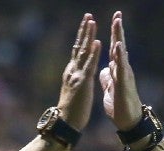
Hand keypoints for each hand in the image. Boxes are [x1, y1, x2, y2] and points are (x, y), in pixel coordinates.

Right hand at [57, 13, 100, 130]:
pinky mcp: (83, 82)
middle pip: (79, 46)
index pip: (78, 51)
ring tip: (92, 21)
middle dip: (84, 30)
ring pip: (83, 52)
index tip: (87, 25)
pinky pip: (89, 65)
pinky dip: (93, 53)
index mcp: (72, 72)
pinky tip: (98, 42)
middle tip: (88, 15)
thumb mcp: (75, 90)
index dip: (82, 37)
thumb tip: (79, 74)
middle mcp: (72, 70)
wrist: (66, 123)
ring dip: (88, 36)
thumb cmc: (72, 110)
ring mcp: (77, 75)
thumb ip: (77, 79)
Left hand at [100, 11, 143, 129]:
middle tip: (118, 13)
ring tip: (118, 22)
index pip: (114, 49)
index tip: (114, 20)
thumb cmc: (121, 107)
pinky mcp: (124, 83)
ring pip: (121, 52)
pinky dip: (119, 55)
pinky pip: (121, 67)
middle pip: (119, 46)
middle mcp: (123, 70)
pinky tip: (117, 45)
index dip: (114, 35)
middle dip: (118, 30)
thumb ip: (108, 78)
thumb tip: (105, 70)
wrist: (129, 122)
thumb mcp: (110, 89)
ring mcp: (124, 75)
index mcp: (117, 71)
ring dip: (119, 37)